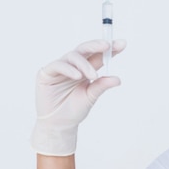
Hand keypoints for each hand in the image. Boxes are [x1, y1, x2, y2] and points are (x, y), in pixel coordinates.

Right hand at [31, 39, 126, 155]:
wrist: (59, 124)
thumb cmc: (74, 109)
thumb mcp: (91, 97)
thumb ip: (102, 86)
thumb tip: (117, 79)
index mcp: (86, 69)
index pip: (99, 55)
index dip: (110, 49)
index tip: (122, 44)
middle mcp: (73, 65)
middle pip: (85, 49)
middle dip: (97, 45)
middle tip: (107, 45)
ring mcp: (60, 68)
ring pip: (73, 56)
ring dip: (85, 64)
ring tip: (93, 75)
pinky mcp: (47, 73)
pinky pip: (58, 65)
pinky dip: (68, 69)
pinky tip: (77, 75)